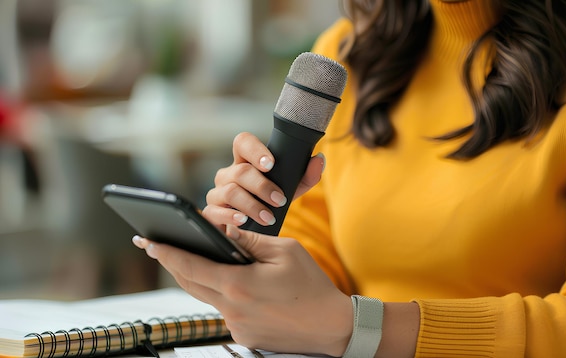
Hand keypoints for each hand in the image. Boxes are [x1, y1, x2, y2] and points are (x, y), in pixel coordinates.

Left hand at [132, 228, 351, 355]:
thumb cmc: (312, 286)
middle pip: (189, 283)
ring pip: (206, 297)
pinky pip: (224, 310)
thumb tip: (225, 232)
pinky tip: (232, 283)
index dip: (167, 253)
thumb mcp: (284, 252)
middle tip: (156, 247)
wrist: (331, 326)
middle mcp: (232, 309)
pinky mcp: (244, 335)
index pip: (191, 266)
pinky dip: (222, 294)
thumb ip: (250, 241)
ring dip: (197, 278)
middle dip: (172, 263)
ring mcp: (236, 326)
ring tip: (192, 259)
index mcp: (239, 285)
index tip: (149, 242)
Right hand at [204, 132, 324, 230]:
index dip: (255, 150)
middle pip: (240, 171)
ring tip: (267, 217)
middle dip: (262, 186)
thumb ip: (306, 175)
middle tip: (279, 200)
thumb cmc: (272, 203)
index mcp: (245, 161)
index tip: (270, 164)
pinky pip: (213, 212)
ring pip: (230, 192)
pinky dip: (229, 217)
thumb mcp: (292, 189)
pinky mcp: (212, 212)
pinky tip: (242, 221)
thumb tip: (319, 160)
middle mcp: (228, 174)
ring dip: (251, 205)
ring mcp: (218, 193)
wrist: (258, 230)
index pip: (243, 142)